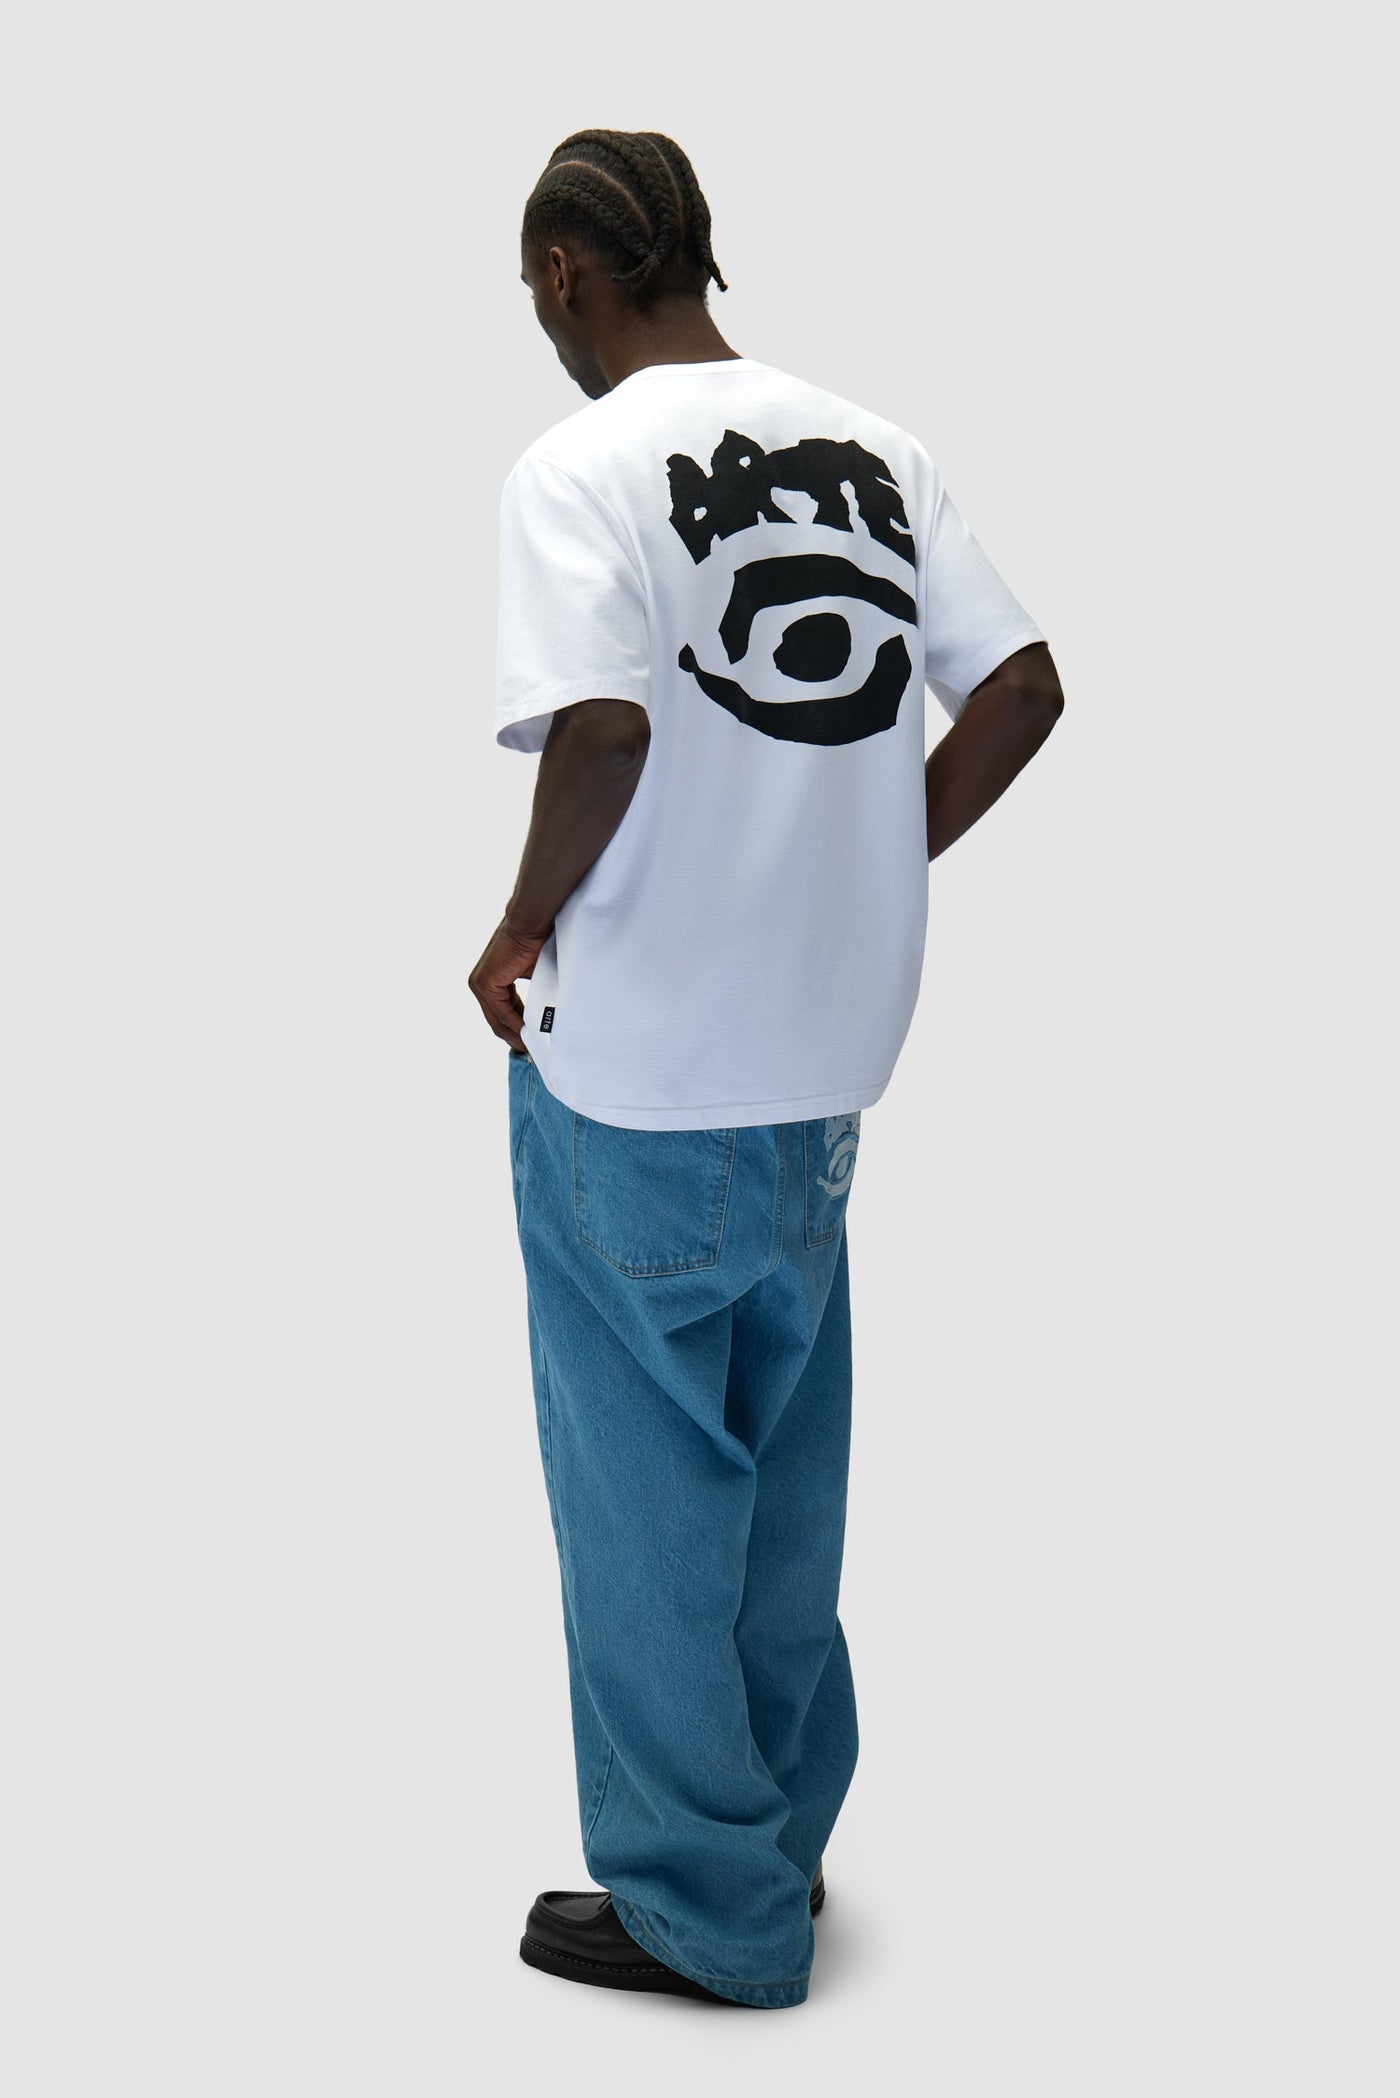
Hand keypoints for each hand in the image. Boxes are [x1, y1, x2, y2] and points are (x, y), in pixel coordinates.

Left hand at [469, 916, 549, 1053]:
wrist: (530, 924)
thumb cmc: (535, 943)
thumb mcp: (531, 974)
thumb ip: (529, 994)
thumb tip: (541, 1013)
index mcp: (489, 980)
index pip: (501, 1012)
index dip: (516, 1028)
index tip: (532, 1040)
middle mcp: (479, 983)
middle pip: (497, 1020)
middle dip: (514, 1037)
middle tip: (533, 1051)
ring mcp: (479, 984)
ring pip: (498, 1019)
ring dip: (516, 1034)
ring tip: (533, 1047)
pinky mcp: (485, 983)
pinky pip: (502, 1012)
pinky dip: (516, 1024)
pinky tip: (530, 1034)